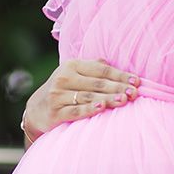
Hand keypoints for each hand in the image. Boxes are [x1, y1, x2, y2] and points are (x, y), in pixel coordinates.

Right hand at [25, 58, 139, 136]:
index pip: (101, 70)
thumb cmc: (63, 89)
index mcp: (72, 65)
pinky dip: (89, 109)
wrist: (36, 109)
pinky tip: (101, 108)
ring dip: (108, 98)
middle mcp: (64, 78)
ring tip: (124, 100)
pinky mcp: (55, 112)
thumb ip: (92, 67)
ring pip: (88, 96)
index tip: (137, 81)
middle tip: (135, 92)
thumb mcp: (74, 74)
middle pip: (97, 83)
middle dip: (118, 87)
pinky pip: (76, 111)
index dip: (120, 75)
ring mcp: (58, 95)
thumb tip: (111, 62)